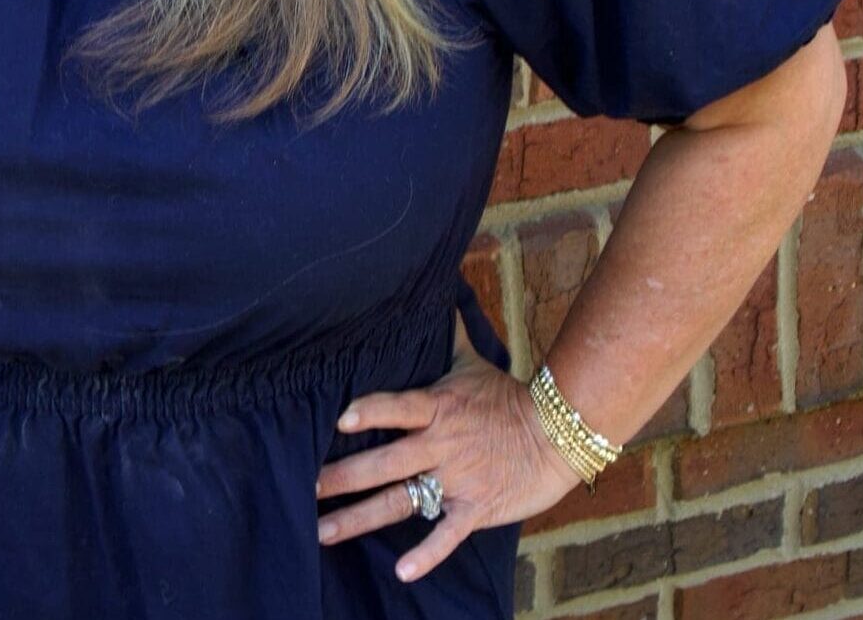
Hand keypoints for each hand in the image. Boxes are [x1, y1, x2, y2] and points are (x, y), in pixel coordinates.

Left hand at [313, 311, 579, 583]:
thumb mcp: (472, 361)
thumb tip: (441, 291)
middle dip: (342, 477)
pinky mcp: (475, 508)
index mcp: (437, 408)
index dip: (370, 412)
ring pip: (399, 500)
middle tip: (305, 488)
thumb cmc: (507, 397)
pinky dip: (425, 553)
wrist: (557, 434)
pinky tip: (401, 571)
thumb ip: (448, 333)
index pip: (397, 407)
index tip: (339, 421)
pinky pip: (446, 533)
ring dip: (359, 517)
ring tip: (323, 532)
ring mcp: (456, 479)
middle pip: (384, 462)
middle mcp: (440, 445)